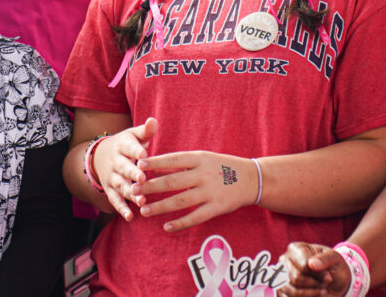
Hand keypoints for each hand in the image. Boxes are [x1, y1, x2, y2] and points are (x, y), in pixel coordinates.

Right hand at [91, 117, 157, 220]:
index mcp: (122, 145)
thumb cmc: (127, 145)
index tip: (144, 154)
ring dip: (130, 193)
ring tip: (141, 201)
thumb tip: (154, 120)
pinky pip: (115, 200)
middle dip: (132, 173)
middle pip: (124, 168)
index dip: (136, 150)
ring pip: (120, 186)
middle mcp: (115, 162)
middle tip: (143, 179)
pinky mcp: (110, 190)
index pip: (129, 147)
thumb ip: (145, 130)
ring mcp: (111, 177)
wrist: (101, 156)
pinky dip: (121, 209)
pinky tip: (130, 216)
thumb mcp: (134, 135)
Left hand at [134, 150, 257, 231]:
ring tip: (144, 211)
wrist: (251, 178)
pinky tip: (166, 227)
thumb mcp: (204, 158)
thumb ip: (182, 163)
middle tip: (134, 190)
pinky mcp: (217, 207)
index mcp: (200, 158)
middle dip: (152, 186)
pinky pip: (196, 217)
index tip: (139, 165)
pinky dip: (181, 223)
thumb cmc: (222, 166)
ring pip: (181, 200)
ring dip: (161, 206)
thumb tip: (156, 166)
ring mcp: (210, 192)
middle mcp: (204, 174)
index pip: (174, 159)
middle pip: (173, 181)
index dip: (156, 162)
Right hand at [278, 243, 349, 295]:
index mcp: (295, 248)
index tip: (328, 277)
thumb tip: (312, 264)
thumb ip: (325, 259)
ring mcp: (281, 277)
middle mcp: (284, 261)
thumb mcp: (334, 258)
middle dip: (315, 284)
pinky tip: (315, 295)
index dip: (318, 274)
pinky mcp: (283, 292)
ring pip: (293, 291)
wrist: (333, 282)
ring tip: (322, 290)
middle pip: (296, 278)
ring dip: (311, 293)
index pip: (303, 265)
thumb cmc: (332, 266)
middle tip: (325, 284)